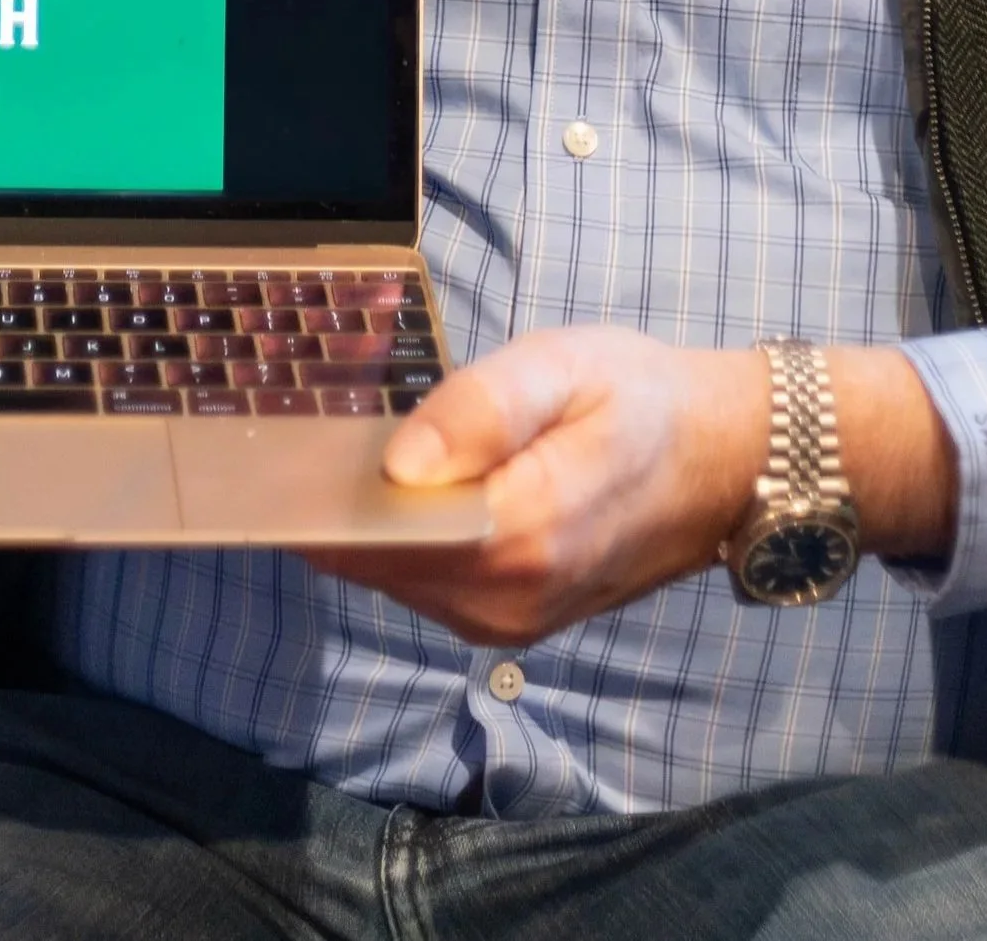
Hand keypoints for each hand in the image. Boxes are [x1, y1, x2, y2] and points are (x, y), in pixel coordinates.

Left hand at [299, 327, 956, 646]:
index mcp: (518, 535)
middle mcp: (504, 599)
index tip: (264, 453)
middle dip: (327, 501)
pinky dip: (398, 537)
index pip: (372, 536)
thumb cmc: (644, 398)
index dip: (311, 497)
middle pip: (368, 560)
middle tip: (284, 432)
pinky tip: (392, 485)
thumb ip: (480, 408)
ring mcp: (505, 619)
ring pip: (389, 574)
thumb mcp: (565, 367)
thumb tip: (396, 464)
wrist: (722, 461)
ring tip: (333, 448)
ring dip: (360, 520)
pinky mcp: (507, 616)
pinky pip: (422, 580)